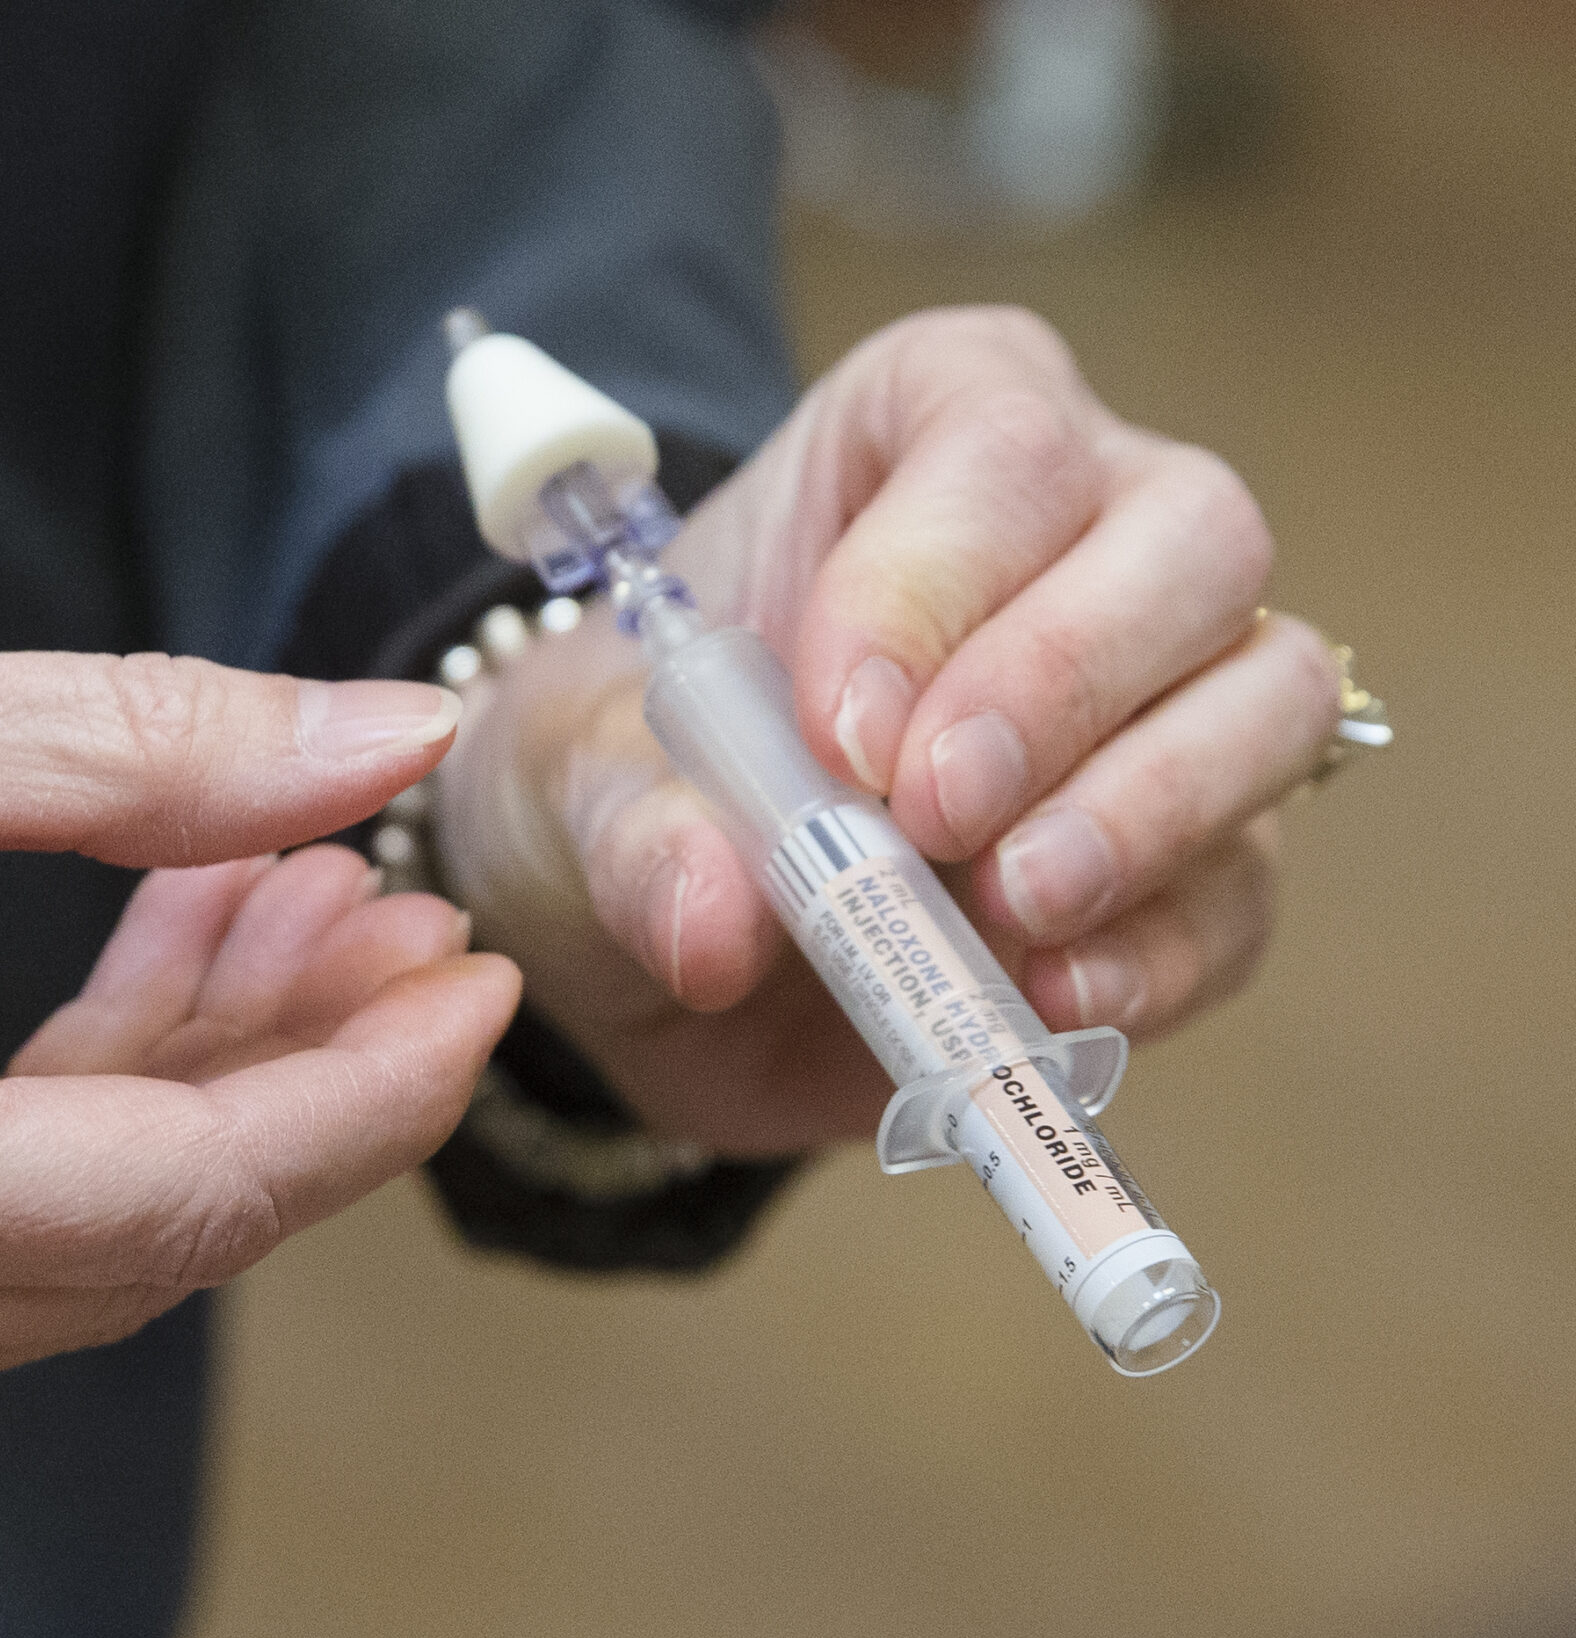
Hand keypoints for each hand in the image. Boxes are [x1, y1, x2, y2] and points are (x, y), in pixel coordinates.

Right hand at [0, 556, 516, 1445]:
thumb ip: (133, 751)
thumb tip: (365, 750)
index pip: (175, 1196)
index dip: (364, 1088)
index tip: (476, 970)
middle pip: (131, 1245)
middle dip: (297, 1080)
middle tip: (389, 907)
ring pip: (51, 1247)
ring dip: (190, 1085)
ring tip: (280, 898)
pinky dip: (68, 1110)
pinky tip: (150, 956)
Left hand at [433, 306, 1338, 1156]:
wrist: (638, 935)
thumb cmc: (625, 777)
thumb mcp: (575, 781)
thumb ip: (638, 831)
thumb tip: (717, 926)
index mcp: (922, 432)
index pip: (998, 444)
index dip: (935, 582)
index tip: (838, 730)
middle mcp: (1086, 528)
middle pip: (1191, 538)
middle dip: (1064, 680)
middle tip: (933, 812)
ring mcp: (1163, 695)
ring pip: (1270, 695)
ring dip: (1151, 809)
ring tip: (1011, 907)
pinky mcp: (1186, 860)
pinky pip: (1241, 889)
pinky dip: (1165, 952)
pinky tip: (1050, 997)